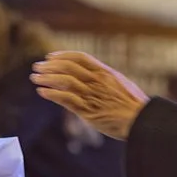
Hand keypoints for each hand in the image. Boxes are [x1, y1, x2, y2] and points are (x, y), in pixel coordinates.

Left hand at [30, 52, 148, 140]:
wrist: (142, 120)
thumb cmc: (135, 106)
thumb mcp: (122, 85)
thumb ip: (106, 80)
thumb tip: (96, 77)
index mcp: (106, 72)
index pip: (80, 58)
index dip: (63, 55)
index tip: (50, 56)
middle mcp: (97, 81)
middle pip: (68, 67)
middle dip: (50, 66)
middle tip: (37, 67)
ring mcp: (92, 95)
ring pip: (64, 81)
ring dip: (47, 78)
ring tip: (35, 78)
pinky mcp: (88, 111)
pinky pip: (66, 99)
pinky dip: (51, 94)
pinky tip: (41, 92)